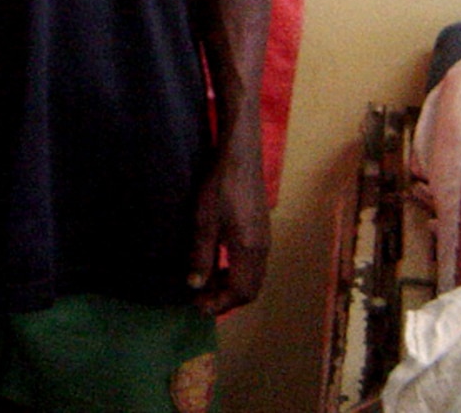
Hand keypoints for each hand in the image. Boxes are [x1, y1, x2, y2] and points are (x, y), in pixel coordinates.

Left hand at [188, 148, 269, 316]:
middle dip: (226, 299)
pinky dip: (237, 272)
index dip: (219, 304)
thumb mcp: (204, 222)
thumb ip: (201, 256)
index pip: (240, 292)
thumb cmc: (220, 186)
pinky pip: (254, 264)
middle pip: (250, 289)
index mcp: (249, 251)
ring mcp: (265, 239)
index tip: (197, 305)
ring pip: (254, 277)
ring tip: (206, 282)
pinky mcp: (262, 229)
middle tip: (200, 298)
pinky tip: (218, 261)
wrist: (240, 156)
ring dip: (231, 286)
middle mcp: (262, 249)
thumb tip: (196, 286)